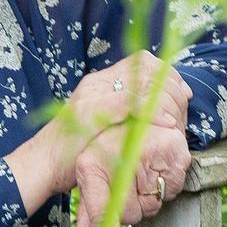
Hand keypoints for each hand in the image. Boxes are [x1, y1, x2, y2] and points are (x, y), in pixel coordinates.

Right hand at [61, 53, 192, 145]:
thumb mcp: (102, 126)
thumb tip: (153, 110)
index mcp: (100, 83)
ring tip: (177, 116)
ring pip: (142, 81)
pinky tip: (166, 123)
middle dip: (171, 83)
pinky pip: (131, 103)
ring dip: (165, 96)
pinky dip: (153, 111)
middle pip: (145, 66)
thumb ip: (123, 113)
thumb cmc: (72, 152)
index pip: (141, 61)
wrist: (42, 165)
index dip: (166, 72)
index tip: (182, 90)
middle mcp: (97, 83)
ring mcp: (93, 95)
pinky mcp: (90, 111)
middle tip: (185, 101)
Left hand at [70, 123, 192, 226]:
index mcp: (90, 167)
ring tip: (141, 173)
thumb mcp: (89, 181)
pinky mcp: (175, 151)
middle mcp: (118, 160)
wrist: (132, 113)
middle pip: (131, 215)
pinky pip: (174, 189)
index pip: (100, 213)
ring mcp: (148, 154)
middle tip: (128, 191)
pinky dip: (167, 184)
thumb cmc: (102, 152)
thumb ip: (87, 218)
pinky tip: (158, 167)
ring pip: (152, 206)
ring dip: (148, 198)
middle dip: (130, 212)